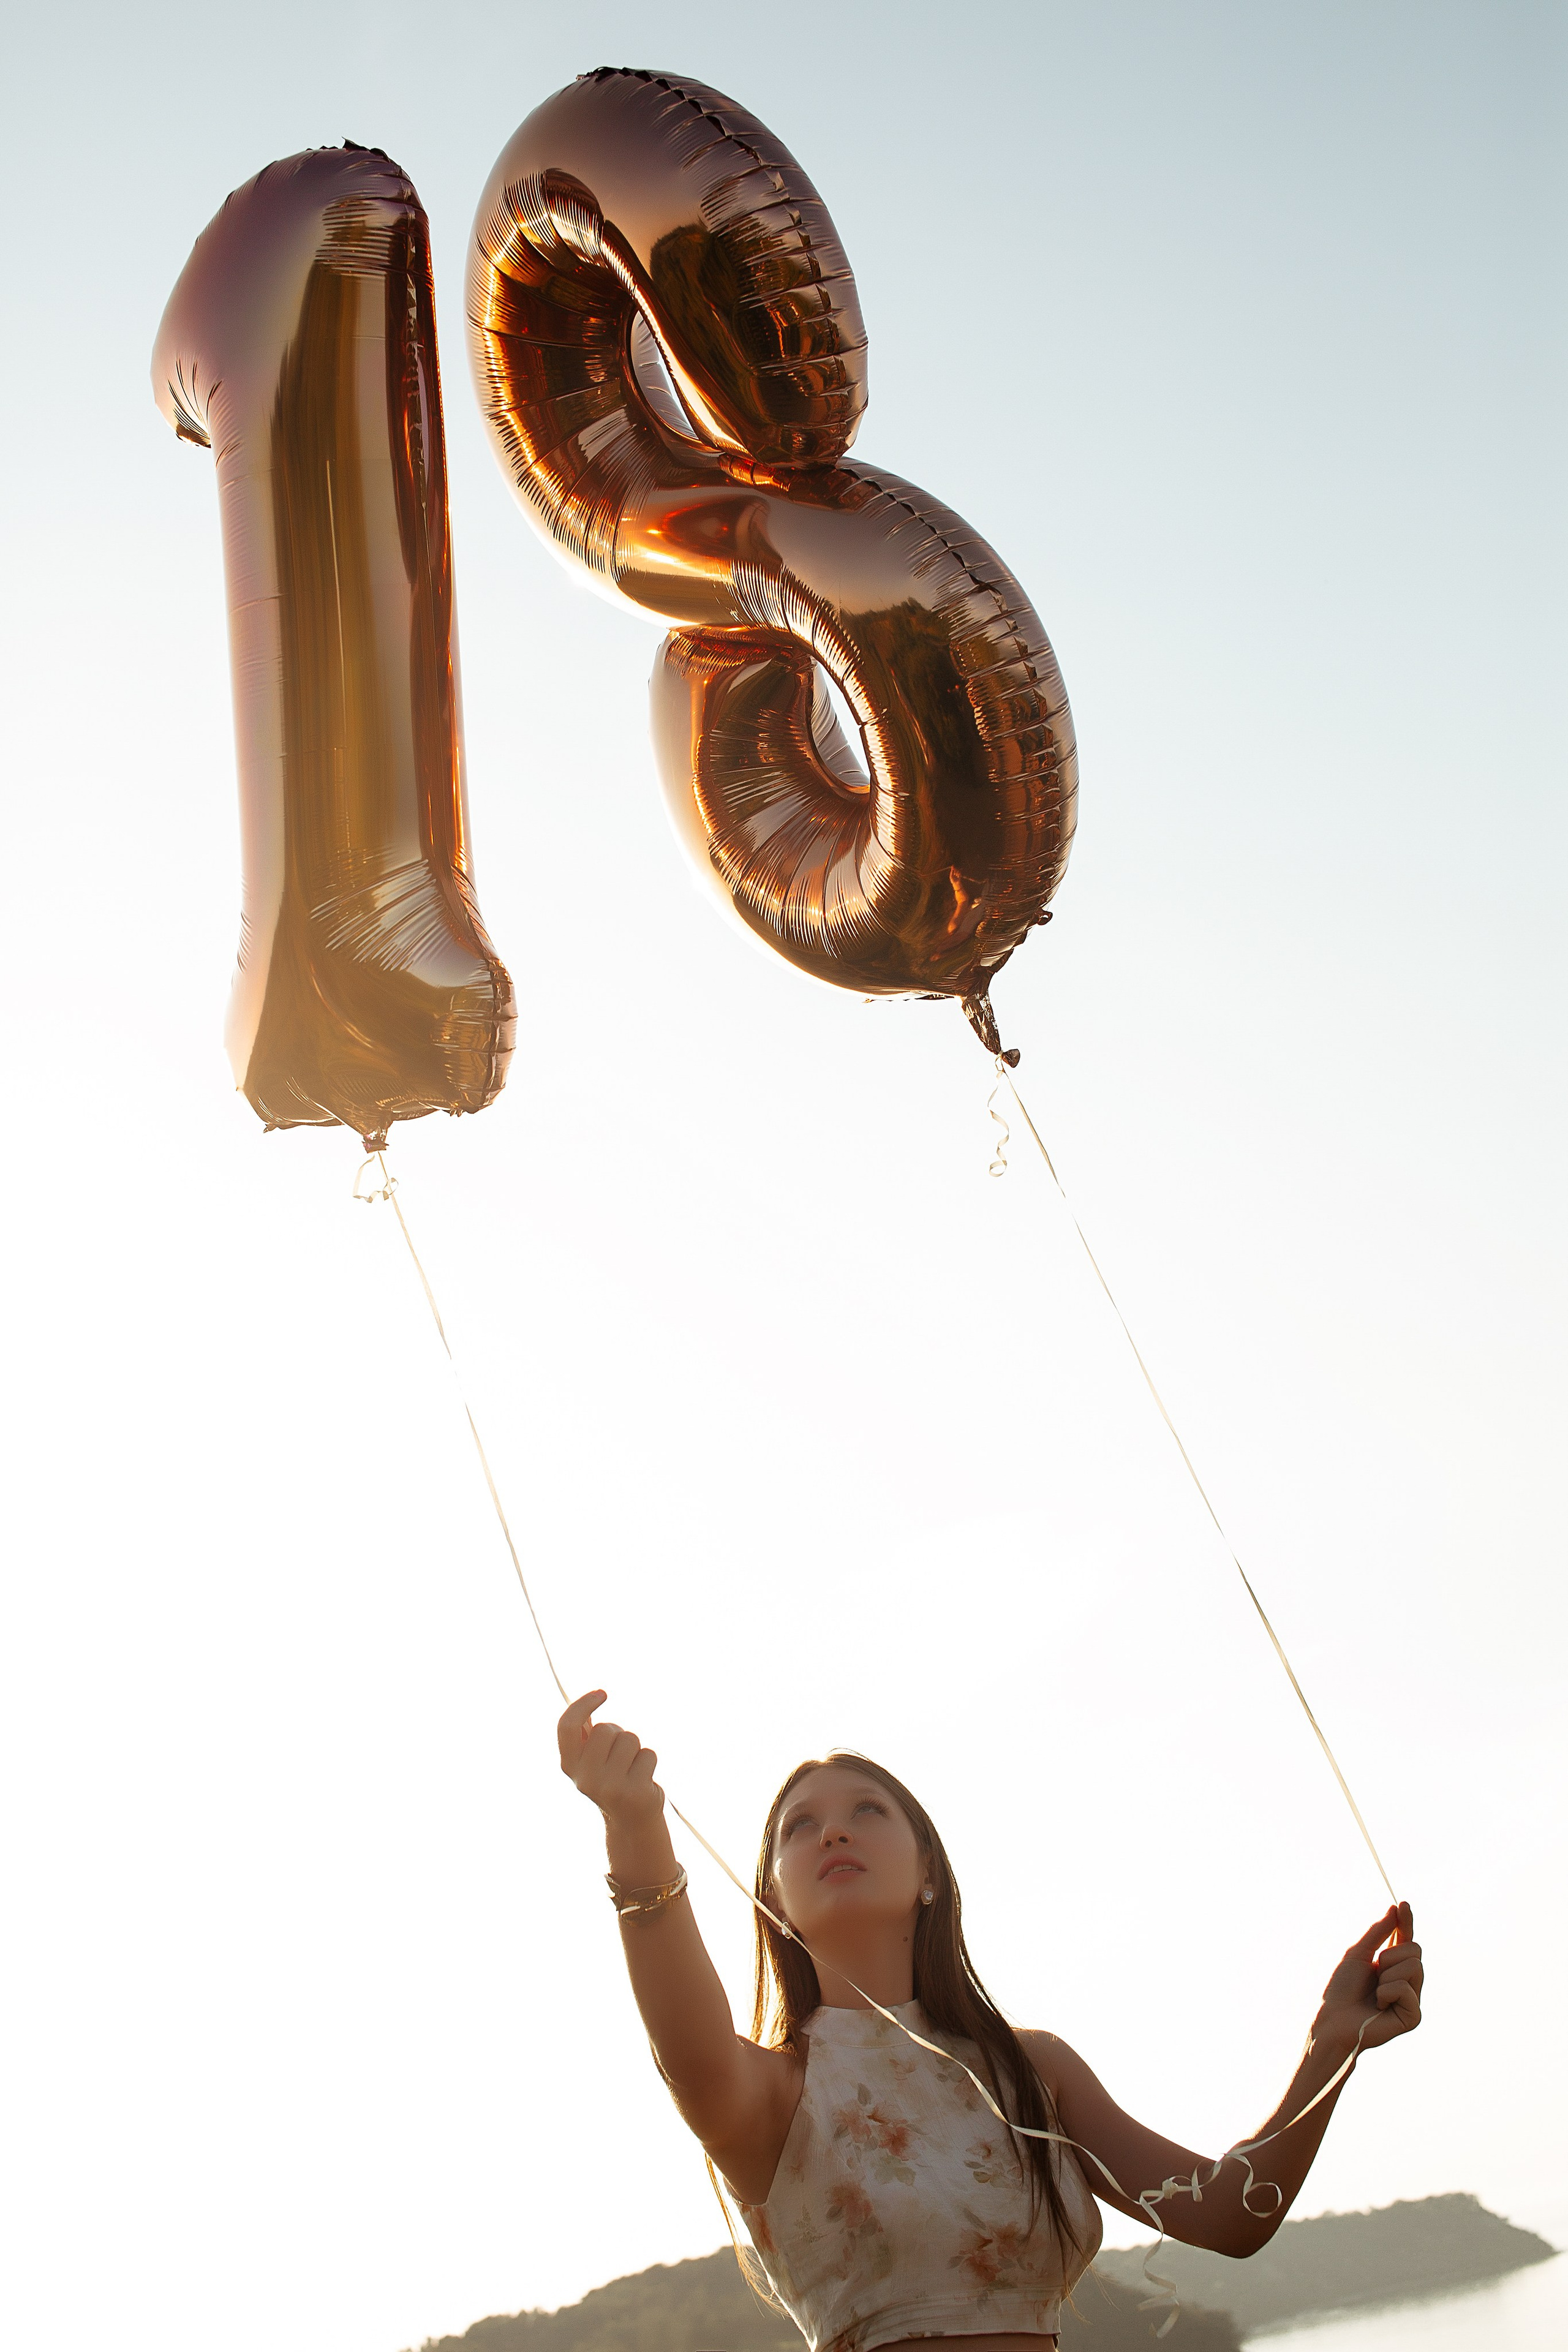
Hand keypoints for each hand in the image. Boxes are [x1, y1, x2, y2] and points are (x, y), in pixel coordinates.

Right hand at [557, 1689, 664, 1829]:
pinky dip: (649, 1761)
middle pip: (605, 1729)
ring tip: (631, 1768)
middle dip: (618, 1733)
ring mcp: (609, 1786)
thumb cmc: (612, 1779)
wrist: (632, 1821)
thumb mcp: (592, 1760)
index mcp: (570, 1765)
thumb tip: (587, 1701)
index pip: (567, 1726)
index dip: (582, 1704)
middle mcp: (585, 1778)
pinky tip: (643, 1778)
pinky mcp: (634, 1791)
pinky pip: (648, 1753)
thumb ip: (586, 1734)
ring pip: (630, 1739)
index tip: (602, 1693)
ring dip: (636, 1748)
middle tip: (620, 1755)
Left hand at [1316, 1902, 1423, 2054]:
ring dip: (1387, 1975)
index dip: (1406, 1921)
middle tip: (1375, 1972)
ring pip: (1414, 1966)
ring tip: (1375, 1992)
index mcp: (1393, 1965)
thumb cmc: (1342, 1989)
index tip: (1404, 1904)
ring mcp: (1412, 1999)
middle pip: (1415, 1950)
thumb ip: (1378, 1932)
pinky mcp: (1413, 2016)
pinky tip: (1379, 2005)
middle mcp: (1406, 1981)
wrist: (1334, 2019)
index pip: (1406, 1939)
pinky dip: (1388, 1993)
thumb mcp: (1358, 1954)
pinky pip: (1407, 1989)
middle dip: (1390, 1955)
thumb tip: (1394, 1909)